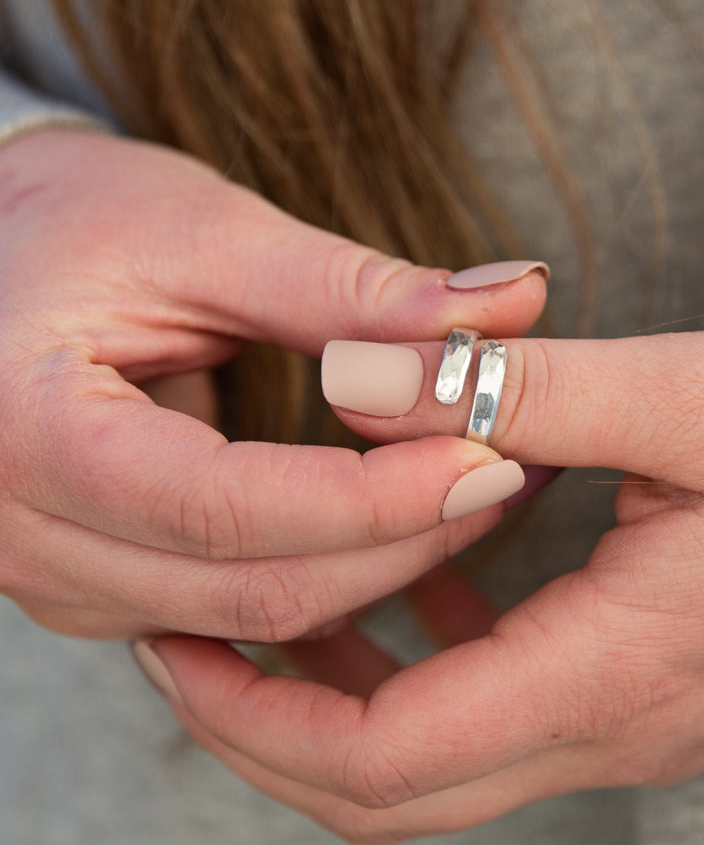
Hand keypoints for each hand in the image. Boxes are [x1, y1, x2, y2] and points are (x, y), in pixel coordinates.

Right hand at [0, 127, 545, 639]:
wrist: (0, 257)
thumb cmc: (84, 223)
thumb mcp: (207, 233)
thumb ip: (353, 287)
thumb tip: (512, 302)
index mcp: (25, 427)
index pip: (224, 506)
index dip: (373, 497)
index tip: (493, 455)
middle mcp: (17, 529)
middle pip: (251, 589)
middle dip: (400, 543)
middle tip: (510, 470)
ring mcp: (49, 577)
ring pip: (254, 620)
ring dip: (379, 569)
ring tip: (475, 486)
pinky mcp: (95, 590)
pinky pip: (236, 618)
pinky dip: (332, 581)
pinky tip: (405, 528)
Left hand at [133, 328, 703, 843]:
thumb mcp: (683, 394)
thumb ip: (513, 384)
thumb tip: (350, 376)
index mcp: (609, 671)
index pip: (389, 757)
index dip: (261, 713)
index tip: (182, 638)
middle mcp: (604, 734)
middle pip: (384, 795)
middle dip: (262, 732)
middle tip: (180, 641)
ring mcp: (611, 735)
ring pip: (425, 774)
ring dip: (325, 710)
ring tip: (257, 615)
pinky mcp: (614, 707)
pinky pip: (481, 728)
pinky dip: (409, 678)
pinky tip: (396, 592)